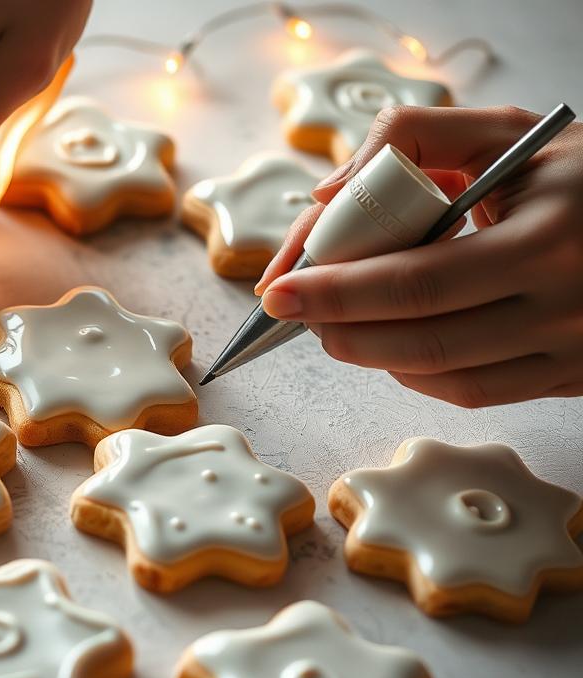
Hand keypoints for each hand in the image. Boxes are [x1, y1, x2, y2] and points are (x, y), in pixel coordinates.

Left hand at [255, 105, 582, 406]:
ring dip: (371, 355)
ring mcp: (575, 349)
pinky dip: (418, 374)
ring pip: (445, 375)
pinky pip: (479, 391)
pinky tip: (388, 346)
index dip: (336, 290)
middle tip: (293, 312)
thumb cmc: (577, 172)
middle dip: (339, 327)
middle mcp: (568, 302)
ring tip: (331, 327)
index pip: (416, 280)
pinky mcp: (575, 376)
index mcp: (548, 235)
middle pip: (422, 337)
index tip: (278, 290)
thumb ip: (411, 137)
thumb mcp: (506, 132)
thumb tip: (328, 193)